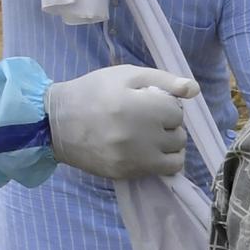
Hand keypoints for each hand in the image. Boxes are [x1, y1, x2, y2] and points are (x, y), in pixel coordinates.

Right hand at [48, 65, 195, 180]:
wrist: (55, 122)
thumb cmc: (92, 92)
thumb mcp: (125, 76)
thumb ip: (163, 81)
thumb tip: (194, 89)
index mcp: (141, 107)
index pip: (177, 112)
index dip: (165, 105)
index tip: (149, 103)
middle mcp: (141, 136)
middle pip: (179, 134)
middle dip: (169, 125)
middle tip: (147, 119)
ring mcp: (135, 158)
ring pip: (177, 156)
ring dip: (169, 145)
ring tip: (150, 136)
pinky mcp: (128, 173)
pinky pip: (163, 171)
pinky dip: (162, 161)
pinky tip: (148, 151)